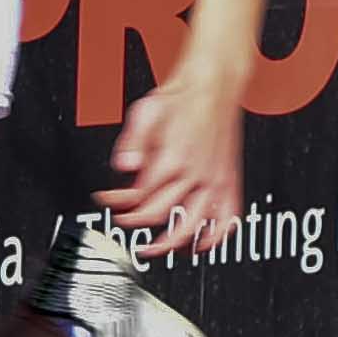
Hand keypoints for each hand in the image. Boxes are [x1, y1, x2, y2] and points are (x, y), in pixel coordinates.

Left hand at [102, 60, 243, 256]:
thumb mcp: (145, 112)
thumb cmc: (182, 97)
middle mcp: (194, 174)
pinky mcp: (229, 181)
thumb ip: (131, 143)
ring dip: (172, 245)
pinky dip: (215, 238)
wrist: (214, 86)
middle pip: (160, 215)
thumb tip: (122, 167)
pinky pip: (227, 219)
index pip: (139, 197)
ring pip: (194, 226)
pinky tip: (200, 245)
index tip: (108, 199)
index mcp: (172, 159)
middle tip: (124, 223)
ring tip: (156, 250)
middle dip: (136, 223)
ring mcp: (214, 181)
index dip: (118, 203)